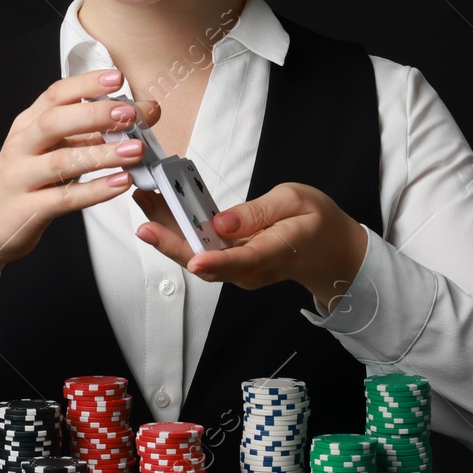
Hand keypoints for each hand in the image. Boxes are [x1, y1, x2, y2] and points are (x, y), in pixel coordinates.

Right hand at [0, 69, 161, 280]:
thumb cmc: (22, 184)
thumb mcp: (48, 151)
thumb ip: (87, 134)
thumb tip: (137, 114)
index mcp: (27, 126)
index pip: (55, 95)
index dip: (86, 85)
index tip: (116, 78)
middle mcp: (21, 147)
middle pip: (54, 122)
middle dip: (94, 115)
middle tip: (129, 114)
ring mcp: (21, 178)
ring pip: (62, 162)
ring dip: (102, 154)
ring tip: (134, 150)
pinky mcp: (27, 209)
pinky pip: (64, 198)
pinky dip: (95, 191)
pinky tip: (120, 183)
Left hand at [131, 181, 368, 310]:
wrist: (327, 252)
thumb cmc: (315, 222)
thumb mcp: (297, 201)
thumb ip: (260, 212)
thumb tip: (223, 223)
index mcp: (275, 251)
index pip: (243, 261)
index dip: (217, 262)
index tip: (194, 260)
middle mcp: (251, 270)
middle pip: (207, 264)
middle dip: (173, 243)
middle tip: (146, 221)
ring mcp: (238, 271)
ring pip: (197, 258)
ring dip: (168, 234)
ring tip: (145, 201)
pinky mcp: (229, 265)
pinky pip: (200, 252)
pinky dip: (178, 232)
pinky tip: (160, 210)